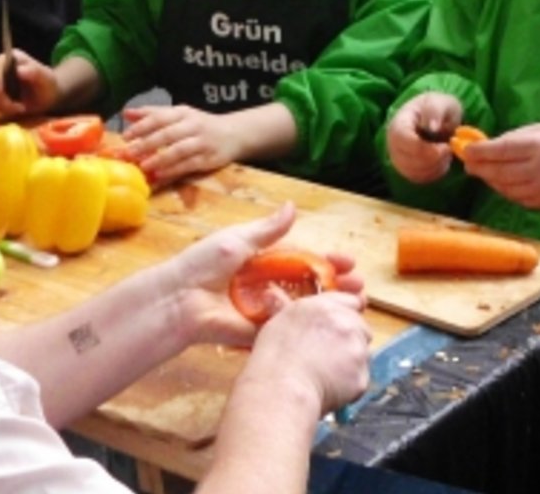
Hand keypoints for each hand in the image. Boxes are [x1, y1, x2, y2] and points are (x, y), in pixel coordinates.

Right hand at [0, 49, 58, 116]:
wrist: (48, 95)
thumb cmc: (48, 83)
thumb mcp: (45, 78)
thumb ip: (35, 72)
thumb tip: (19, 70)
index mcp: (11, 57)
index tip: (3, 95)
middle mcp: (0, 67)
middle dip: (1, 98)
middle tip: (19, 108)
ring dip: (4, 105)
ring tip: (21, 108)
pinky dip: (5, 109)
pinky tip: (17, 109)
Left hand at [123, 105, 242, 180]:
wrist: (234, 133)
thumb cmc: (200, 125)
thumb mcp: (179, 115)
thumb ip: (153, 114)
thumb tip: (126, 113)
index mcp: (183, 113)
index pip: (160, 117)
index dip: (142, 126)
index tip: (125, 136)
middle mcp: (193, 125)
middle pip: (167, 134)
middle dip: (147, 144)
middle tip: (128, 153)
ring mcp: (202, 143)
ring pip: (179, 150)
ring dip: (160, 158)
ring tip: (143, 166)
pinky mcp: (208, 159)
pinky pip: (189, 165)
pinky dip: (173, 170)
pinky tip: (159, 175)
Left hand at [161, 203, 365, 347]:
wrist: (180, 300)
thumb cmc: (202, 264)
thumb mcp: (237, 240)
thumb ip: (267, 230)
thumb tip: (292, 206)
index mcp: (264, 262)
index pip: (304, 261)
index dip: (327, 262)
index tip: (349, 262)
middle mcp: (269, 286)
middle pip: (310, 286)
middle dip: (337, 286)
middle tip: (360, 285)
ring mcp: (267, 311)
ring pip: (306, 309)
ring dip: (331, 307)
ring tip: (356, 303)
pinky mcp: (262, 332)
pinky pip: (289, 329)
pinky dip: (312, 327)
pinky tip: (333, 323)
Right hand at [243, 292, 370, 412]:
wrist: (282, 390)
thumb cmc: (274, 358)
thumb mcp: (280, 321)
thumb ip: (300, 311)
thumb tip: (285, 300)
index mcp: (324, 306)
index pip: (351, 301)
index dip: (344, 315)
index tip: (337, 327)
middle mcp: (346, 323)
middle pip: (361, 328)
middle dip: (350, 339)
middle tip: (328, 354)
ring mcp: (357, 349)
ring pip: (363, 353)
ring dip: (351, 361)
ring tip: (325, 373)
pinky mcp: (362, 375)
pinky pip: (360, 378)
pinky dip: (349, 384)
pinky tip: (329, 388)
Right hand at [386, 93, 462, 184]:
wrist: (435, 117)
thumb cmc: (437, 108)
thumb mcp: (440, 102)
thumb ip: (435, 111)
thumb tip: (432, 127)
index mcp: (399, 123)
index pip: (402, 139)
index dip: (423, 147)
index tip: (444, 146)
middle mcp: (393, 142)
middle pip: (406, 159)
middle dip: (432, 158)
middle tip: (448, 149)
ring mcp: (398, 157)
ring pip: (413, 172)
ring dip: (435, 166)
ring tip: (446, 153)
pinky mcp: (406, 169)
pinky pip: (418, 178)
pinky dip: (434, 173)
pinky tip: (442, 161)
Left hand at [461, 122, 539, 210]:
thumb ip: (517, 138)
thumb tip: (488, 144)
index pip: (500, 151)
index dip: (479, 152)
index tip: (465, 150)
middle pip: (498, 173)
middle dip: (479, 168)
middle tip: (468, 163)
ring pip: (505, 189)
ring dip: (491, 180)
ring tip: (483, 171)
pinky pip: (518, 199)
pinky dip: (506, 190)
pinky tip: (502, 182)